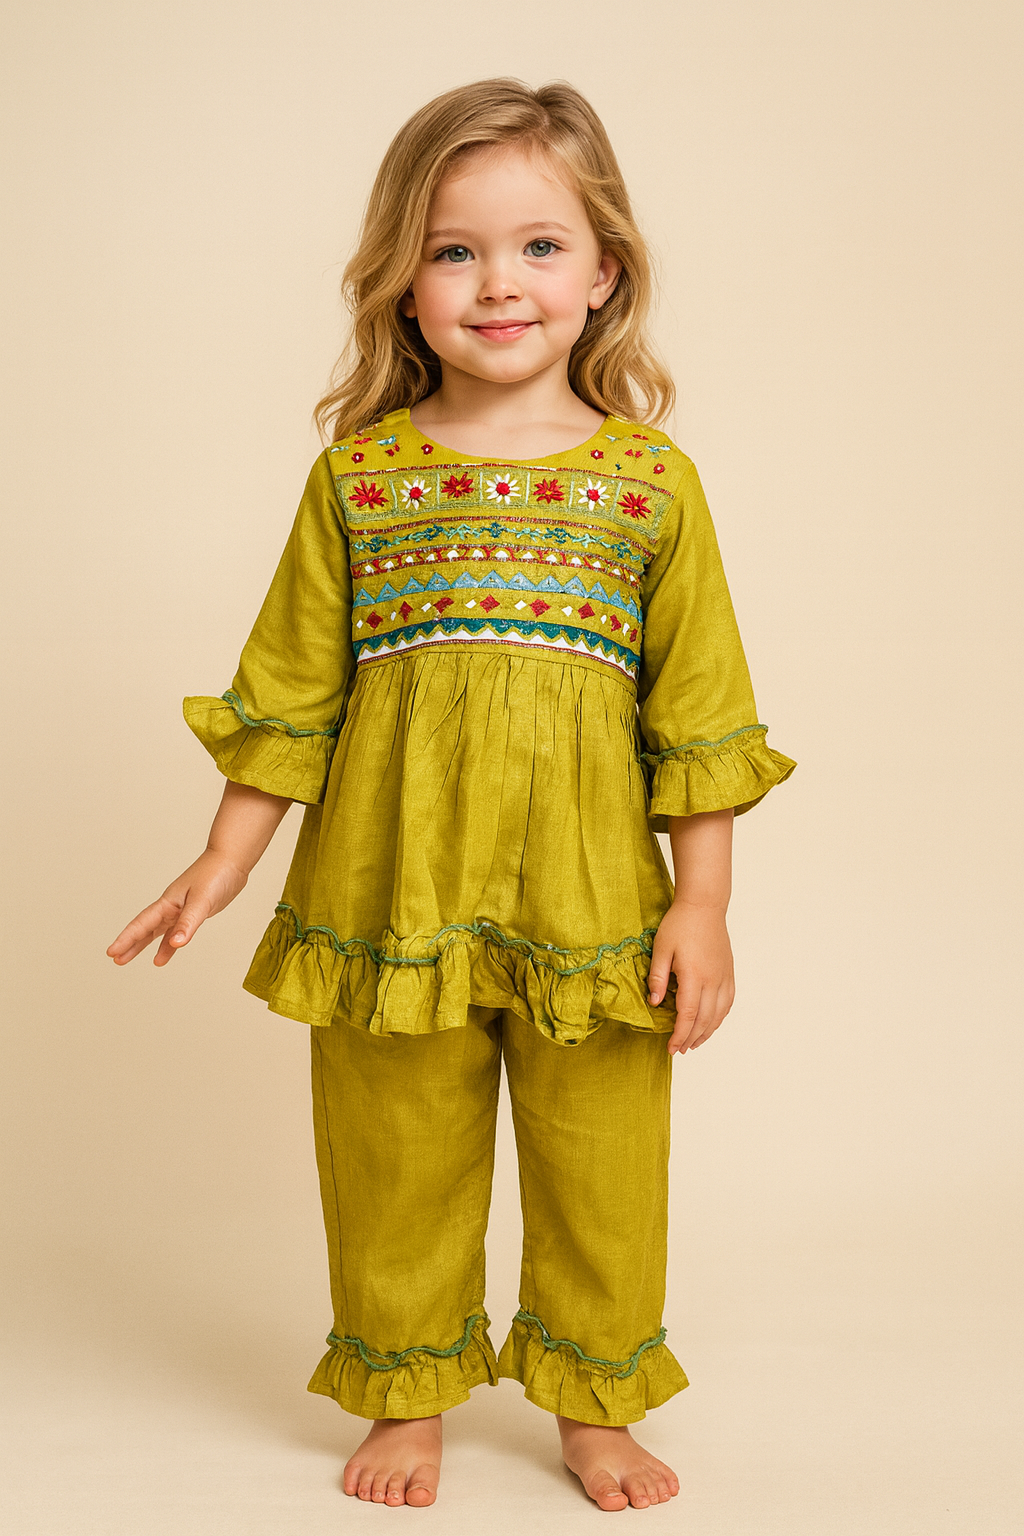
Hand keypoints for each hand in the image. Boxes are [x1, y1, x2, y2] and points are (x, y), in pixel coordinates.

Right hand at [106, 849, 248, 966]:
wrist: (231, 861)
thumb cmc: (215, 874)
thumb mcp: (201, 900)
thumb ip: (188, 922)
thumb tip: (176, 944)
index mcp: (168, 903)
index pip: (142, 924)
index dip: (126, 939)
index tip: (112, 952)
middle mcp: (171, 907)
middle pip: (144, 928)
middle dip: (129, 944)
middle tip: (115, 959)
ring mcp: (181, 909)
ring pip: (157, 931)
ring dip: (144, 945)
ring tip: (128, 959)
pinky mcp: (193, 912)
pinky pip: (176, 932)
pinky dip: (169, 944)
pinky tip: (164, 955)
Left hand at [648, 900, 735, 1054]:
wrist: (704, 906)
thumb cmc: (680, 924)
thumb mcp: (661, 948)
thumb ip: (658, 977)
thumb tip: (655, 1004)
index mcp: (694, 975)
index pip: (688, 1015)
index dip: (679, 1035)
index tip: (671, 1048)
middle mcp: (713, 980)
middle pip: (704, 1019)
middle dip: (691, 1038)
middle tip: (679, 1050)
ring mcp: (724, 977)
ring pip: (719, 1014)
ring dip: (707, 1032)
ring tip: (694, 1043)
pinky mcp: (728, 972)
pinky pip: (728, 1002)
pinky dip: (719, 1017)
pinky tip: (711, 1023)